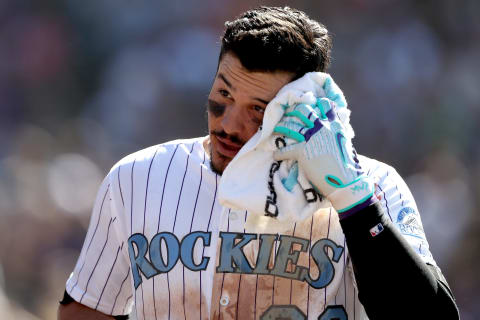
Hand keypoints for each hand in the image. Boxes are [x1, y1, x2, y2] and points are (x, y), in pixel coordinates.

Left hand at [273, 97, 374, 214]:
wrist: (346, 180)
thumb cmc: (348, 165)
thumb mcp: (346, 142)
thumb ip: (338, 133)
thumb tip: (334, 129)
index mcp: (335, 124)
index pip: (325, 105)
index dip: (316, 103)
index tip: (308, 103)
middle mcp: (322, 127)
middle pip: (304, 111)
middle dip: (294, 110)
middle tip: (288, 112)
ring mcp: (311, 138)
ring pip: (291, 127)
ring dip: (282, 127)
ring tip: (276, 128)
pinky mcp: (302, 151)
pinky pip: (285, 150)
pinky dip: (279, 153)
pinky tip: (276, 155)